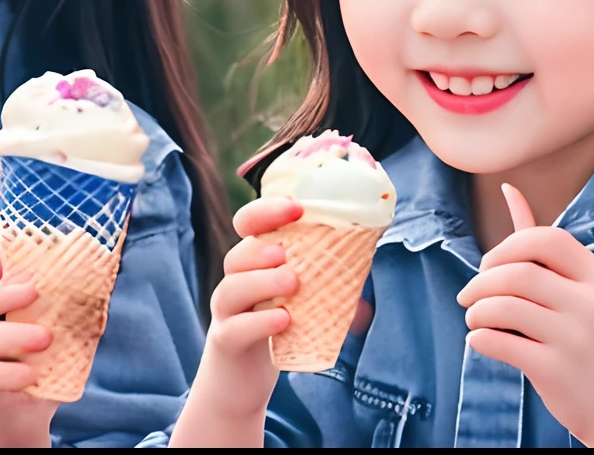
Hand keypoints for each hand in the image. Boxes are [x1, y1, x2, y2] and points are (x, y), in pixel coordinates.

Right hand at [0, 246, 57, 447]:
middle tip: (35, 291)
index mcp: (3, 314)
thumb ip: (73, 314)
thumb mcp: (63, 339)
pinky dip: (8, 372)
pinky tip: (31, 374)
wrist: (29, 419)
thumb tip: (98, 286)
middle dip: (3, 294)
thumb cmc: (45, 372)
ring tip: (46, 339)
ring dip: (13, 335)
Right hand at [170, 197, 305, 446]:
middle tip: (289, 251)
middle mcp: (235, 282)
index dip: (266, 211)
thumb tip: (368, 261)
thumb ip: (325, 281)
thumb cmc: (273, 333)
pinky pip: (235, 328)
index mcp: (254, 264)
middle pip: (238, 254)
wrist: (238, 386)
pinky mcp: (226, 343)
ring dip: (262, 281)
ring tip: (292, 282)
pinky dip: (258, 322)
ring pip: (232, 288)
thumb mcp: (297, 301)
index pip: (249, 225)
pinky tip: (283, 320)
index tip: (297, 208)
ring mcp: (227, 313)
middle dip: (262, 247)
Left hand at [457, 184, 593, 447]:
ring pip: (504, 308)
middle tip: (468, 298)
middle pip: (518, 274)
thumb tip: (508, 187)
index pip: (545, 238)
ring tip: (474, 320)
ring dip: (476, 312)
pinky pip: (501, 344)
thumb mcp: (579, 286)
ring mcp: (575, 338)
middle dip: (480, 283)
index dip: (506, 247)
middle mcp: (589, 303)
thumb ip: (540, 243)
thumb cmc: (590, 337)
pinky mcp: (557, 371)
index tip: (489, 267)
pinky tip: (480, 341)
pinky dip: (480, 339)